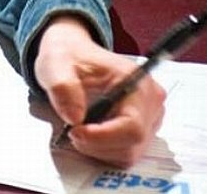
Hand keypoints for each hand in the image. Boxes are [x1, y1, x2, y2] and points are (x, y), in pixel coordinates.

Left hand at [33, 15, 165, 166]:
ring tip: (80, 128)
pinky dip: (105, 149)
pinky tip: (91, 133)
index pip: (132, 126)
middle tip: (72, 129)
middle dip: (97, 143)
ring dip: (99, 148)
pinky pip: (126, 152)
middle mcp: (150, 100)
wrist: (73, 54)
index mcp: (137, 81)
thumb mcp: (56, 64)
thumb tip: (74, 117)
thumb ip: (63, 87)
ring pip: (129, 152)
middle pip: (132, 143)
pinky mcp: (143, 129)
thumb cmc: (70, 57)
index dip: (102, 136)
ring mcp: (149, 116)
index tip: (75, 131)